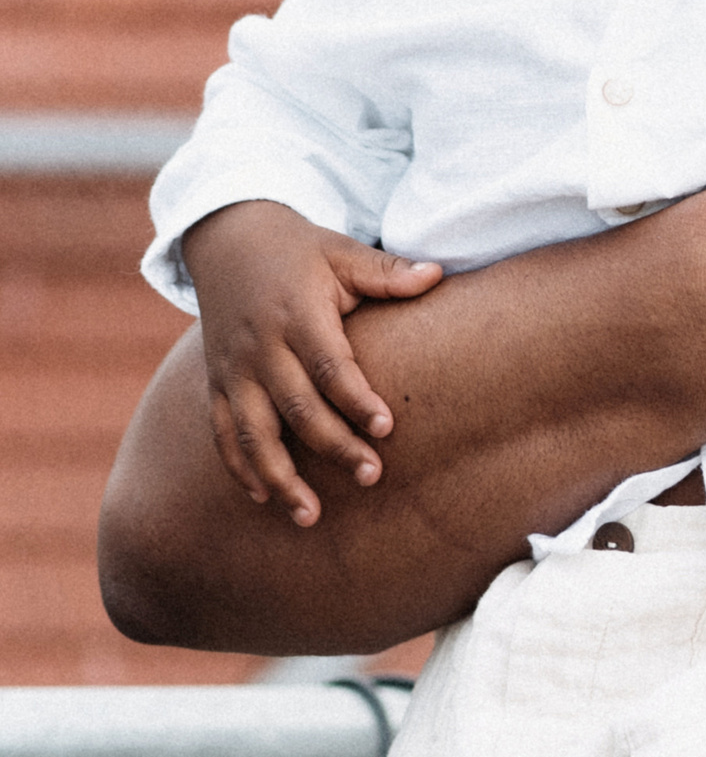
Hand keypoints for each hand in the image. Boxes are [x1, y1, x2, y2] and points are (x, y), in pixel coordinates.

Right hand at [181, 199, 445, 525]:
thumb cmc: (300, 251)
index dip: (356, 398)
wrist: (227, 240)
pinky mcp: (216, 383)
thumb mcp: (342, 251)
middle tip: (371, 476)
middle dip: (332, 446)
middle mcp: (261, 348)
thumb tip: (438, 274)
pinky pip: (222, 432)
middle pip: (296, 407)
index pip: (329, 364)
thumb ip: (387, 271)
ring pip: (252, 432)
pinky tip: (264, 498)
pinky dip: (239, 467)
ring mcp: (234, 370)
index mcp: (297, 316)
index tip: (387, 427)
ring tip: (310, 516)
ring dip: (280, 476)